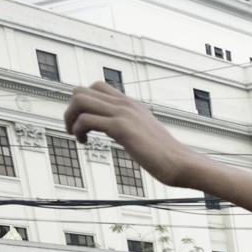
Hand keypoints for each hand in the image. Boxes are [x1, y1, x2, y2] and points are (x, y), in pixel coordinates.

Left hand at [64, 82, 197, 187]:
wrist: (181, 164)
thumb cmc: (166, 156)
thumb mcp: (146, 135)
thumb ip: (131, 128)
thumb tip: (119, 133)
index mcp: (131, 104)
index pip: (96, 87)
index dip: (84, 103)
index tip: (85, 122)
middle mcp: (125, 104)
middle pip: (81, 90)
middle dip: (71, 110)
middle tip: (75, 130)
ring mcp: (123, 114)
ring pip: (79, 100)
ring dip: (70, 118)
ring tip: (77, 136)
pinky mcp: (121, 128)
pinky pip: (86, 120)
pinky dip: (78, 130)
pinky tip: (85, 142)